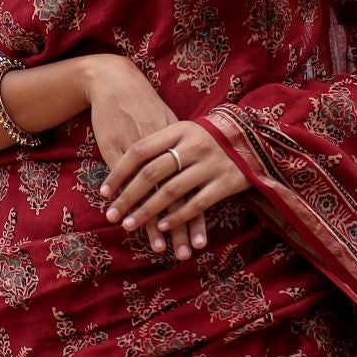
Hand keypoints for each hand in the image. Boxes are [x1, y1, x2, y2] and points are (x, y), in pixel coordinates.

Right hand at [80, 58, 211, 260]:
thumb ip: (182, 150)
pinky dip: (126, 202)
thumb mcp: (169, 124)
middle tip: (186, 254)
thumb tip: (197, 174)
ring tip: (160, 248)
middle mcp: (167, 151)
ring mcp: (143, 151)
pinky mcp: (119, 149)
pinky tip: (126, 221)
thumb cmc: (143, 105)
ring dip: (153, 223)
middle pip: (177, 196)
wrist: (116, 82)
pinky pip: (125, 181)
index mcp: (183, 147)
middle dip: (181, 228)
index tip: (201, 242)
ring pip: (152, 193)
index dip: (197, 217)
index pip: (194, 189)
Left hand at [102, 116, 248, 261]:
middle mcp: (194, 145)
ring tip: (130, 225)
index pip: (140, 151)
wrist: (253, 133)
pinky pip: (197, 203)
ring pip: (171, 192)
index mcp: (179, 129)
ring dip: (148, 212)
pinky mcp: (227, 181)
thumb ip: (160, 143)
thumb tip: (123, 165)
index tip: (104, 192)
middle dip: (128, 197)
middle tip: (112, 216)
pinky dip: (178, 217)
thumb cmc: (209, 134)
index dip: (119, 173)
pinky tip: (162, 228)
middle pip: (152, 173)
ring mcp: (212, 163)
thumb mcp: (185, 130)